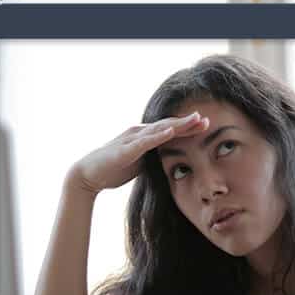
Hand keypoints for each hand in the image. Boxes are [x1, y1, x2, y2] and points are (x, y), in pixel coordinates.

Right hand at [69, 112, 209, 194]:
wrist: (88, 175)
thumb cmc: (112, 169)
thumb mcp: (139, 163)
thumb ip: (152, 159)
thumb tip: (168, 163)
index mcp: (144, 137)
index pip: (169, 130)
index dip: (188, 128)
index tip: (206, 126)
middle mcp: (139, 133)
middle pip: (168, 126)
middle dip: (188, 123)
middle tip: (207, 120)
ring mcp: (132, 139)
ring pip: (159, 129)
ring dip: (177, 124)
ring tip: (195, 120)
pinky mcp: (126, 149)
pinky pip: (144, 142)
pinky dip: (158, 136)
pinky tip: (170, 132)